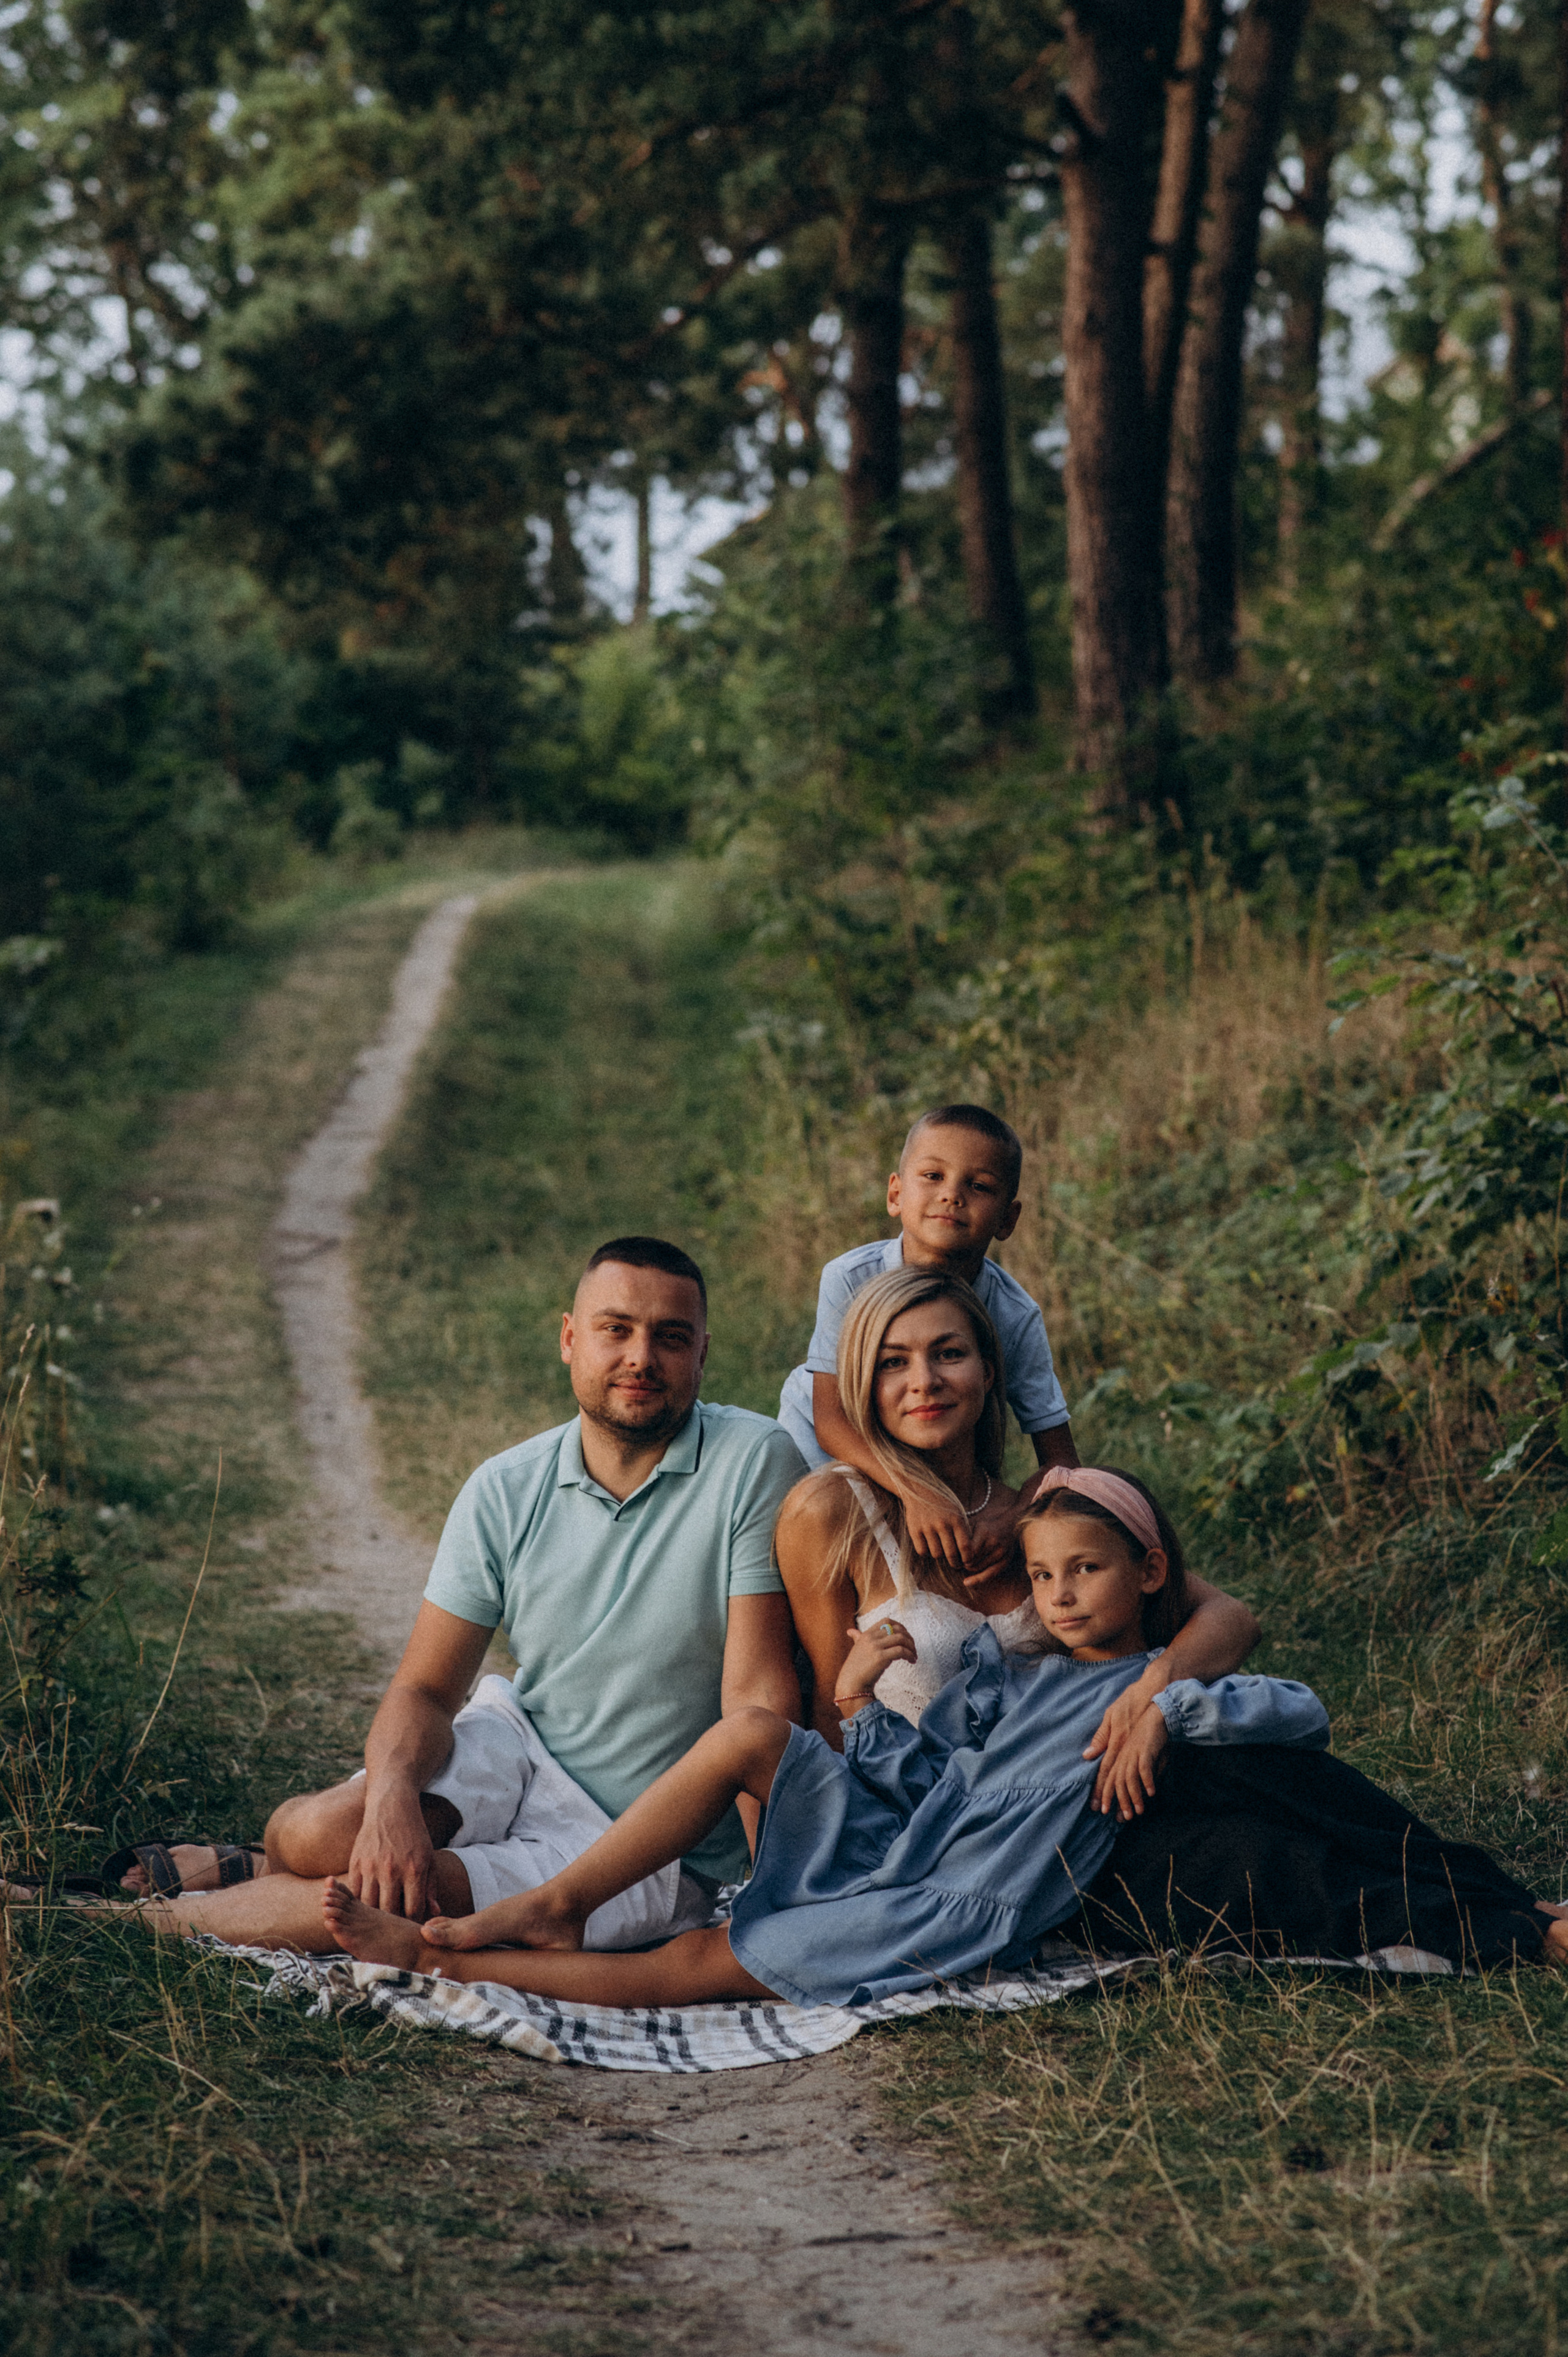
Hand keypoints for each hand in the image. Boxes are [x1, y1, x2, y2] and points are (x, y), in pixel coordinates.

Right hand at [347, 1786, 436, 1919]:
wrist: (391, 1807)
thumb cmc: (414, 1835)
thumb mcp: (429, 1858)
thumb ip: (431, 1887)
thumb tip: (433, 1912)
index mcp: (414, 1870)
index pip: (413, 1910)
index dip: (413, 1921)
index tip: (413, 1923)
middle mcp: (392, 1870)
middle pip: (389, 1912)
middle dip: (393, 1922)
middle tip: (395, 1925)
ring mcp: (371, 1867)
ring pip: (369, 1906)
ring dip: (374, 1915)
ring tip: (380, 1918)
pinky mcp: (355, 1863)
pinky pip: (354, 1894)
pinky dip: (359, 1903)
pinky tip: (365, 1905)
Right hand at [835, 1618, 916, 1714]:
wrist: (851, 1684)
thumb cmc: (856, 1668)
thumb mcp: (856, 1649)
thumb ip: (857, 1638)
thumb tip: (851, 1631)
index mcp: (866, 1634)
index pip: (887, 1621)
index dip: (900, 1626)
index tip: (906, 1636)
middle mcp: (871, 1638)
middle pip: (897, 1629)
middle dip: (909, 1637)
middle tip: (913, 1648)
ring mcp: (875, 1647)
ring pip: (901, 1639)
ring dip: (911, 1647)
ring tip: (914, 1656)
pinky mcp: (880, 1658)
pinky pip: (901, 1651)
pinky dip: (910, 1655)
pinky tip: (911, 1661)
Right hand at [901, 1491, 974, 1573]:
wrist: (918, 1490)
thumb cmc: (943, 1504)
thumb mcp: (957, 1512)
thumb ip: (962, 1530)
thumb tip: (968, 1553)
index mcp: (956, 1519)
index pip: (965, 1546)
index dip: (968, 1558)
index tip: (967, 1562)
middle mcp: (942, 1524)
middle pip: (951, 1554)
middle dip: (955, 1563)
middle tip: (956, 1564)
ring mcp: (927, 1527)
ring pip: (936, 1554)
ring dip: (940, 1555)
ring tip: (941, 1550)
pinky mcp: (914, 1530)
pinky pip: (922, 1551)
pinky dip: (926, 1551)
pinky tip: (928, 1545)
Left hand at [960, 1494, 1023, 1587]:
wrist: (1011, 1523)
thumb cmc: (987, 1524)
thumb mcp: (974, 1524)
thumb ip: (961, 1534)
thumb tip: (945, 1547)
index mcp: (984, 1532)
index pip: (966, 1551)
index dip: (958, 1554)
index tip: (953, 1552)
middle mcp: (993, 1543)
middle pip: (970, 1561)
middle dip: (963, 1561)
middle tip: (959, 1558)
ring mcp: (1001, 1553)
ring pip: (977, 1568)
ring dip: (970, 1567)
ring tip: (968, 1560)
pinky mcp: (1005, 1561)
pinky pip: (989, 1575)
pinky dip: (977, 1579)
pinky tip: (967, 1583)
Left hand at [1084, 1676, 1169, 1817]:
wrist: (1153, 1691)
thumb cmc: (1133, 1701)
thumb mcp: (1112, 1716)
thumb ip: (1102, 1736)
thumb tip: (1089, 1754)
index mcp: (1113, 1742)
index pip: (1103, 1770)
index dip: (1100, 1789)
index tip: (1097, 1806)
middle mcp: (1122, 1747)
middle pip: (1114, 1778)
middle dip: (1112, 1798)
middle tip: (1110, 1816)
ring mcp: (1134, 1747)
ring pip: (1129, 1777)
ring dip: (1132, 1796)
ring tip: (1133, 1812)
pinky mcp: (1148, 1746)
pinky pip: (1146, 1767)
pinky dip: (1147, 1781)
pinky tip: (1150, 1793)